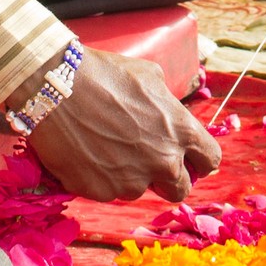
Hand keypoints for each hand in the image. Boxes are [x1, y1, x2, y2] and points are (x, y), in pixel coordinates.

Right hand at [26, 46, 219, 202]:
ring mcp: (131, 181)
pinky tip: (89, 152)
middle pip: (180, 189)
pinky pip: (108, 191)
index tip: (189, 159)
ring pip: (139, 189)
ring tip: (108, 146)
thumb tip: (171, 116)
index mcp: (181, 131)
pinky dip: (102, 178)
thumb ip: (169, 106)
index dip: (199, 160)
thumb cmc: (105, 74)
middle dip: (169, 178)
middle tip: (150, 161)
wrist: (56, 87)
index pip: (209, 161)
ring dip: (131, 175)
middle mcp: (162, 162)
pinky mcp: (100, 192)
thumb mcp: (152, 78)